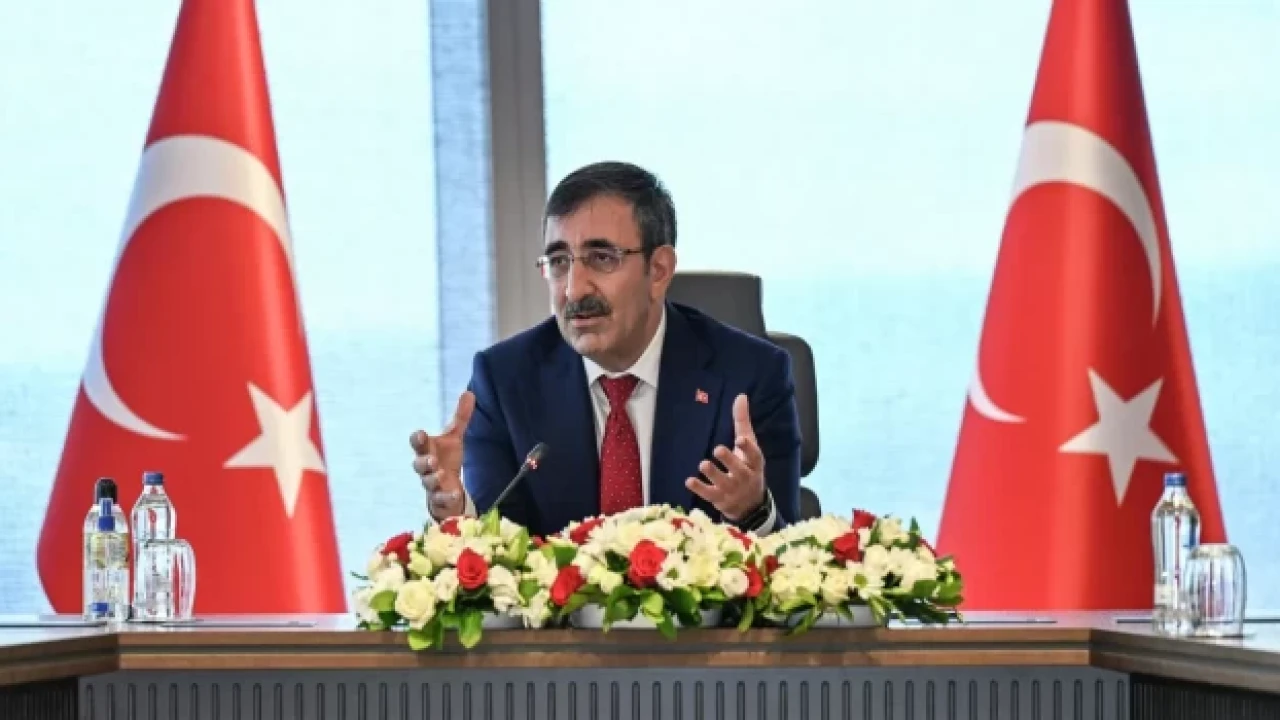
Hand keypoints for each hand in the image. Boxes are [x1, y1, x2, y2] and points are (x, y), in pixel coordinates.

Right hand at [410, 391, 474, 519]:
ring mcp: (431, 484)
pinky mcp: (438, 499)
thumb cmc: (446, 458)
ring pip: (427, 482)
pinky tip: (455, 494)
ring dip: (432, 478)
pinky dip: (446, 497)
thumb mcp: (454, 438)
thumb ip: (460, 418)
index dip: (418, 439)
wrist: (446, 486)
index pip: (417, 443)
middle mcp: (426, 467)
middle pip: (418, 464)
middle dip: (423, 462)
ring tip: (441, 474)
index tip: (421, 434)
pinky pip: (439, 500)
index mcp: (427, 449)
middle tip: (432, 459)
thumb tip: (469, 393)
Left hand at [685, 394, 765, 520]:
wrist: (750, 504)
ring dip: (713, 473)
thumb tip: (740, 396)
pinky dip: (699, 488)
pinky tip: (689, 481)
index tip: (739, 440)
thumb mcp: (749, 446)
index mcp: (754, 463)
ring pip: (722, 482)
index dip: (747, 448)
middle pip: (738, 469)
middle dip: (728, 460)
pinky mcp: (718, 498)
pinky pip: (708, 494)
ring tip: (703, 464)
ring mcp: (731, 489)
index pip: (754, 456)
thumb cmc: (747, 467)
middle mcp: (744, 477)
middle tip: (718, 449)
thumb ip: (742, 422)